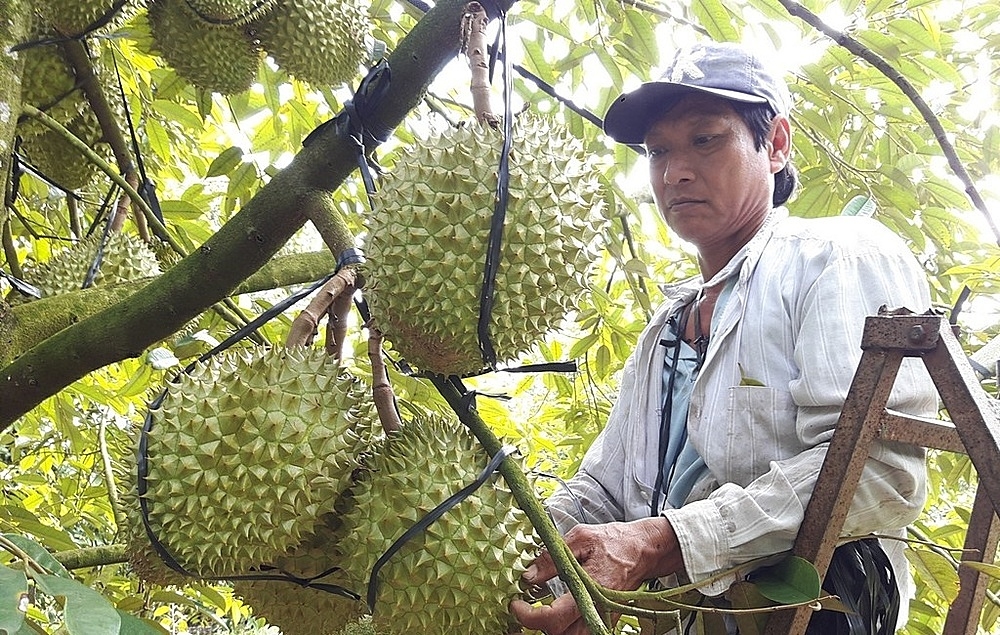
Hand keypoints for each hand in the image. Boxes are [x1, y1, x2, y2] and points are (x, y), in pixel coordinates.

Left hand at [510, 517, 683, 634]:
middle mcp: (600, 608)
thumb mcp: (581, 537)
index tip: (516, 604)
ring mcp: (605, 616)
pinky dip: (567, 627)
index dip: (530, 616)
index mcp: (593, 587)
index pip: (555, 617)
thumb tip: (529, 574)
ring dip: (554, 628)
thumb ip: (553, 557)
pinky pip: (584, 631)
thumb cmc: (616, 541)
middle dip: (539, 625)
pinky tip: (558, 611)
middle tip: (525, 607)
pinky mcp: (607, 618)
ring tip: (540, 611)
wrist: (645, 549)